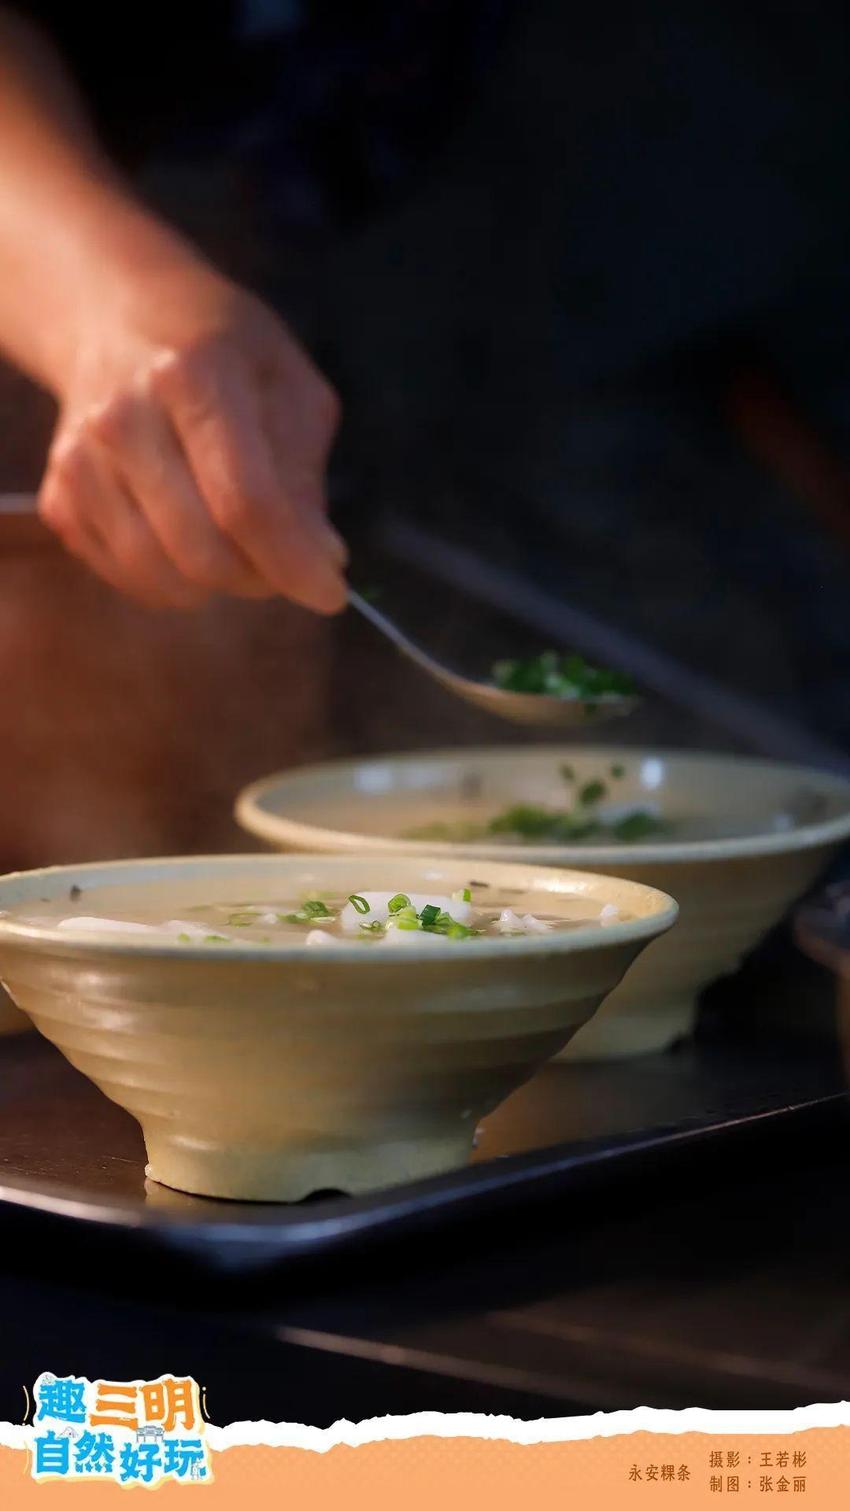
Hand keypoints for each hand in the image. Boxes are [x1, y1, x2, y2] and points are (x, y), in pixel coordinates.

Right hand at [38, 256, 347, 612]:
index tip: (331, 594)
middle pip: (202, 551)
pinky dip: (173, 580)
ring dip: (217, 585)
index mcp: (192, 376)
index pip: (246, 502)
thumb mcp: (287, 383)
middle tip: (285, 561)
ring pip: (162, 577)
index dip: (293, 563)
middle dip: (260, 577)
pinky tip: (189, 537)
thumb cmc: (218, 348)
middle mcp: (123, 420)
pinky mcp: (59, 499)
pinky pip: (128, 578)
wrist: (114, 318)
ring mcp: (81, 464)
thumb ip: (305, 470)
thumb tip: (319, 556)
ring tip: (240, 548)